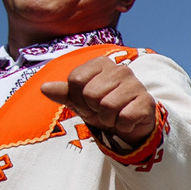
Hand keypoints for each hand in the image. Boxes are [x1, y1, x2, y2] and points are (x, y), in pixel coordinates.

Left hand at [38, 56, 158, 151]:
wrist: (128, 124)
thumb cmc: (101, 108)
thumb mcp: (79, 100)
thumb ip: (63, 93)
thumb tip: (44, 88)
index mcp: (101, 64)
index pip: (76, 80)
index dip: (77, 97)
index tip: (86, 103)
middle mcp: (120, 69)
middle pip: (91, 93)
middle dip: (93, 109)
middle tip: (101, 111)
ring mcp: (135, 84)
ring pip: (107, 106)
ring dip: (107, 119)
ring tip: (113, 116)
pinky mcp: (146, 101)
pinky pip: (125, 117)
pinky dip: (122, 125)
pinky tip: (126, 121)